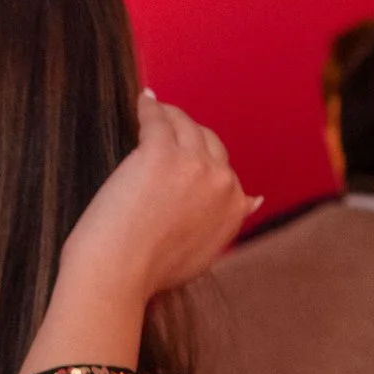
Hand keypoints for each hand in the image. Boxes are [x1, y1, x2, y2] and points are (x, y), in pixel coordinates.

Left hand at [25, 94, 251, 373]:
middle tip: (173, 128)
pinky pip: (158, 119)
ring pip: (186, 126)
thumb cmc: (150, 272)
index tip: (191, 156)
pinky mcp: (159, 152)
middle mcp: (221, 182)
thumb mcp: (205, 254)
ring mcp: (192, 164)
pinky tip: (144, 101)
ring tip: (158, 111)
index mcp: (233, 208)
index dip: (206, 160)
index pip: (225, 170)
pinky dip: (151, 107)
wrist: (120, 272)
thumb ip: (227, 223)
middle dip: (192, 134)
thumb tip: (253, 201)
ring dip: (172, 116)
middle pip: (209, 143)